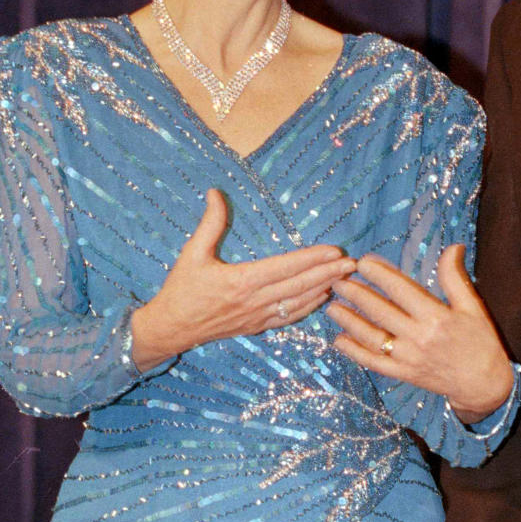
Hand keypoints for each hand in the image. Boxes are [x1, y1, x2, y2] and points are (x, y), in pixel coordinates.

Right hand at [131, 188, 355, 368]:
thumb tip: (215, 192)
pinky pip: (288, 318)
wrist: (169, 329)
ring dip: (323, 289)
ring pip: (298, 303)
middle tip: (351, 263)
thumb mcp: (192, 253)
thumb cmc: (180, 290)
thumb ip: (209, 223)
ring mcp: (257, 317)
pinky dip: (308, 307)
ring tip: (344, 278)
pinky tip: (322, 298)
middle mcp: (253, 301)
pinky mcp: (256, 327)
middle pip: (299, 286)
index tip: (333, 250)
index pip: (285, 268)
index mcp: (241, 281)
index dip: (312, 259)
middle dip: (328, 273)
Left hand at [327, 246, 512, 419]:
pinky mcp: (403, 374)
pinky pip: (373, 362)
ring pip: (371, 337)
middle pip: (380, 311)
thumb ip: (455, 277)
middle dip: (356, 294)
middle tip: (338, 280)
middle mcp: (418, 338)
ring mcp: (408, 358)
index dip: (380, 275)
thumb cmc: (480, 341)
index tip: (363, 262)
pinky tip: (339, 339)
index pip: (401, 291)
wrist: (484, 384)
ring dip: (349, 320)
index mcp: (436, 317)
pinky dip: (354, 352)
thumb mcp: (472, 307)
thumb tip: (452, 246)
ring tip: (332, 306)